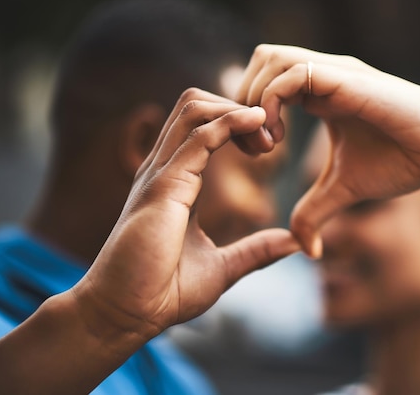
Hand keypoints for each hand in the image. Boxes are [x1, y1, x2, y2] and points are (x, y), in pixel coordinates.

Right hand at [71, 88, 299, 341]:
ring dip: (236, 111)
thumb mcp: (223, 267)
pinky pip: (199, 136)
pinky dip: (231, 123)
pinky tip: (256, 126)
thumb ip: (256, 250)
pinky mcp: (164, 186)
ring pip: (194, 108)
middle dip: (238, 108)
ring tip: (266, 134)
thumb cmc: (163, 292)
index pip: (203, 127)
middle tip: (270, 138)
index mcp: (176, 181)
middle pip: (197, 104)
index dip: (238, 125)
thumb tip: (293, 243)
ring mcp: (161, 173)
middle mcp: (165, 169)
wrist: (126, 315)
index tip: (267, 147)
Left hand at [237, 44, 419, 256]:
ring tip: (267, 144)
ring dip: (255, 100)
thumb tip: (304, 248)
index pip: (265, 82)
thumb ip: (315, 212)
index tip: (255, 155)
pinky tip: (281, 138)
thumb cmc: (402, 162)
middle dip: (243, 102)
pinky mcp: (348, 78)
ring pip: (270, 59)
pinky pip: (293, 74)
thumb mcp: (343, 190)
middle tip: (255, 147)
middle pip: (260, 61)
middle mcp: (324, 75)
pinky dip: (273, 103)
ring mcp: (336, 71)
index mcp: (321, 93)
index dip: (248, 116)